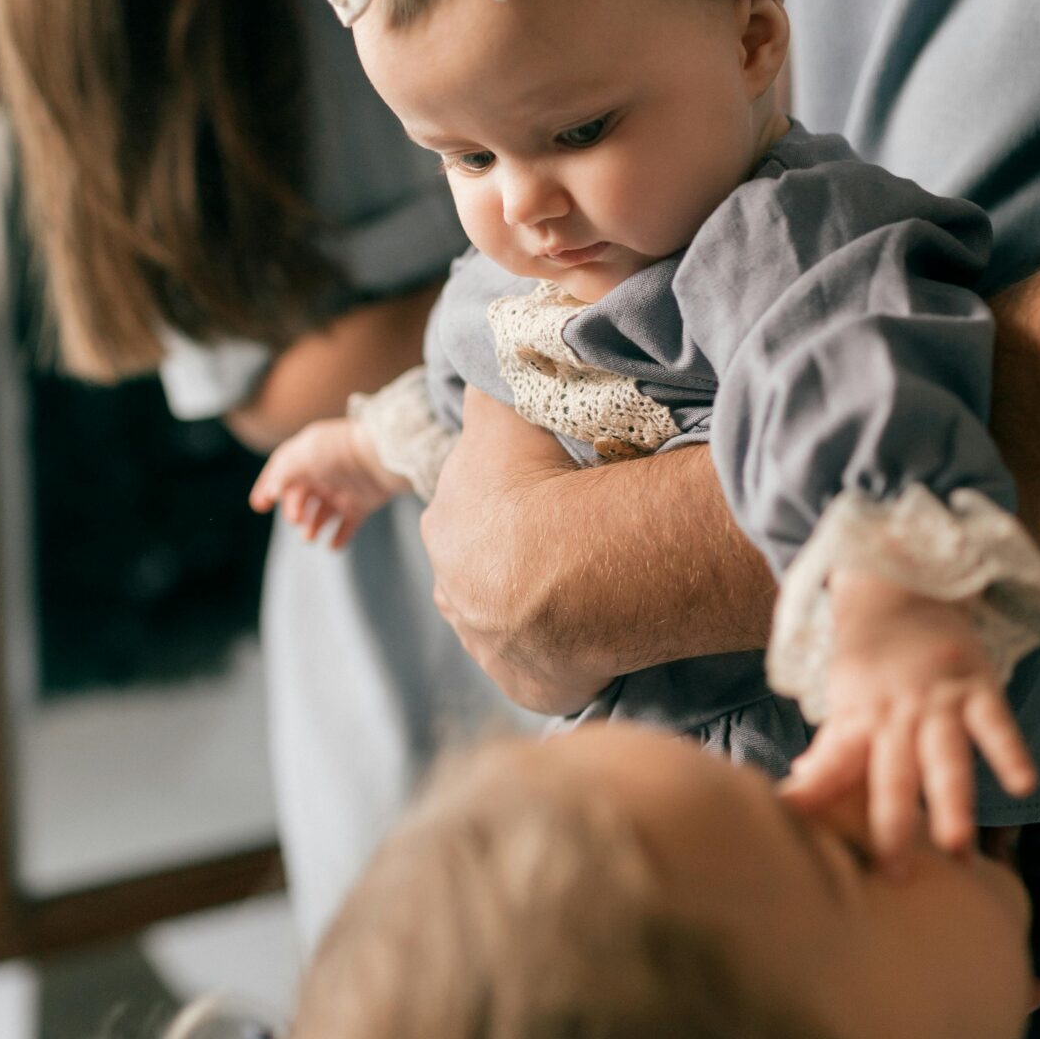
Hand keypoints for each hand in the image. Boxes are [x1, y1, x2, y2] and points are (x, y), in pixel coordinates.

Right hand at [250, 418, 404, 550]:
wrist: (382, 457)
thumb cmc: (340, 451)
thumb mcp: (303, 456)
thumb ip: (283, 474)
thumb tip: (270, 493)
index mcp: (308, 456)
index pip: (281, 472)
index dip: (268, 488)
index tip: (259, 506)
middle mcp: (324, 473)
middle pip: (300, 497)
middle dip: (293, 511)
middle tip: (296, 520)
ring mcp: (343, 490)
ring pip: (321, 514)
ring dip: (311, 527)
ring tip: (309, 538)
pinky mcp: (361, 505)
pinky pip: (346, 525)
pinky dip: (338, 538)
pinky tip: (332, 546)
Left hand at [421, 391, 603, 713]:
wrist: (572, 574)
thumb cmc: (540, 485)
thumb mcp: (504, 414)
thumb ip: (489, 390)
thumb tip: (481, 354)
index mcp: (443, 523)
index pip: (471, 506)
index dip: (509, 497)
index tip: (547, 494)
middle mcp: (452, 588)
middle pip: (482, 567)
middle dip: (517, 557)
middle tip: (572, 542)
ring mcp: (486, 642)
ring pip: (507, 619)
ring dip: (539, 607)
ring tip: (589, 589)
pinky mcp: (523, 684)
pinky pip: (543, 666)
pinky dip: (565, 653)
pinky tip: (595, 634)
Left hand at [783, 572, 1036, 870]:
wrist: (900, 583)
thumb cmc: (870, 659)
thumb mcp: (843, 702)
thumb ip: (829, 752)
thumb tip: (797, 797)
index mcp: (856, 719)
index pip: (832, 765)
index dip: (816, 800)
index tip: (804, 844)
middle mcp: (895, 713)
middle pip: (892, 774)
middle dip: (893, 825)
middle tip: (895, 875)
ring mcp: (938, 699)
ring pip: (945, 756)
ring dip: (951, 801)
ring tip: (957, 847)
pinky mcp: (976, 683)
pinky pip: (996, 722)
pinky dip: (1010, 751)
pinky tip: (1024, 784)